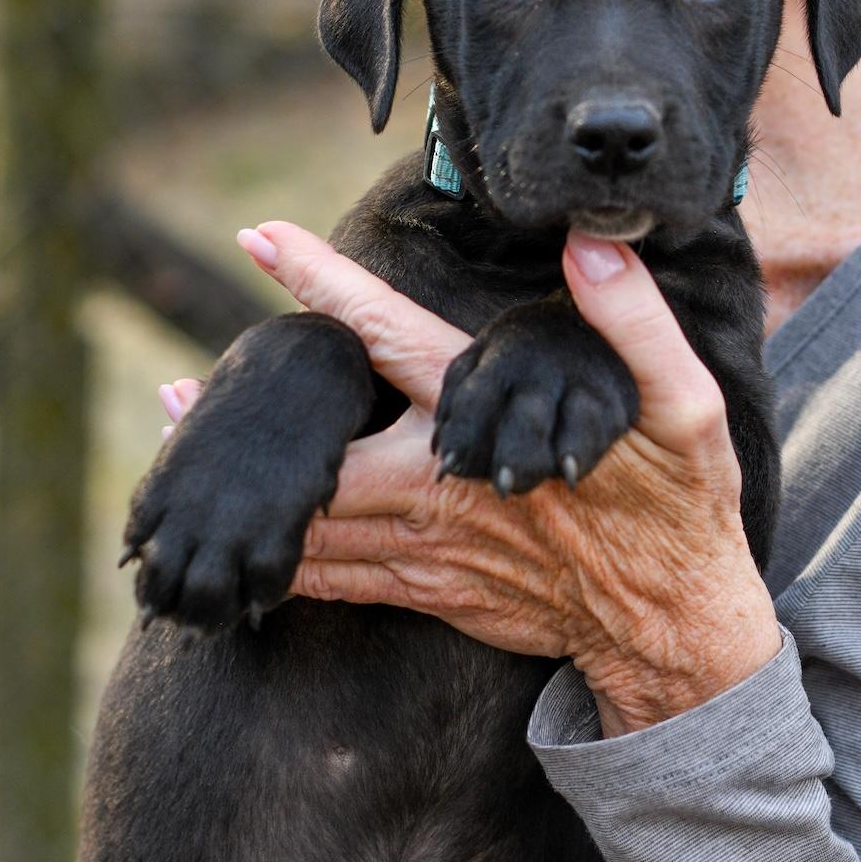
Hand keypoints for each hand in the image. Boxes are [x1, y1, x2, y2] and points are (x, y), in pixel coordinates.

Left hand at [160, 219, 779, 732]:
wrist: (672, 623)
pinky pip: (332, 582)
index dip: (323, 283)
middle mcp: (439, 484)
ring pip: (310, 520)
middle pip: (316, 446)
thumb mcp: (683, 402)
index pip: (388, 335)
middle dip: (247, 419)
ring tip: (178, 451)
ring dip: (243, 491)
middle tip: (176, 387)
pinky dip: (275, 564)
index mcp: (484, 421)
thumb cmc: (678, 505)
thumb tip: (589, 245)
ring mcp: (426, 546)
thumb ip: (632, 319)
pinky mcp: (426, 590)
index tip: (260, 238)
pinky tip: (233, 547)